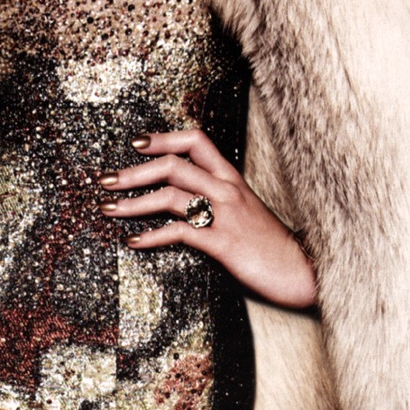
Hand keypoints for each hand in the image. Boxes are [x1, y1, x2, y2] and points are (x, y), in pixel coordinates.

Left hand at [99, 128, 316, 309]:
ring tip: (109, 210)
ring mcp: (225, 214)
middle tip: (106, 180)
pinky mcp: (223, 243)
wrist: (303, 270)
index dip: (163, 138)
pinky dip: (152, 235)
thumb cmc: (271, 245)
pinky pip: (180, 232)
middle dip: (133, 171)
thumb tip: (185, 201)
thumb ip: (218, 200)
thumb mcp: (246, 212)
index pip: (196, 140)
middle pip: (173, 165)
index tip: (136, 144)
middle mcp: (227, 189)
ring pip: (170, 195)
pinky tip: (134, 241)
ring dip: (133, 202)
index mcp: (231, 178)